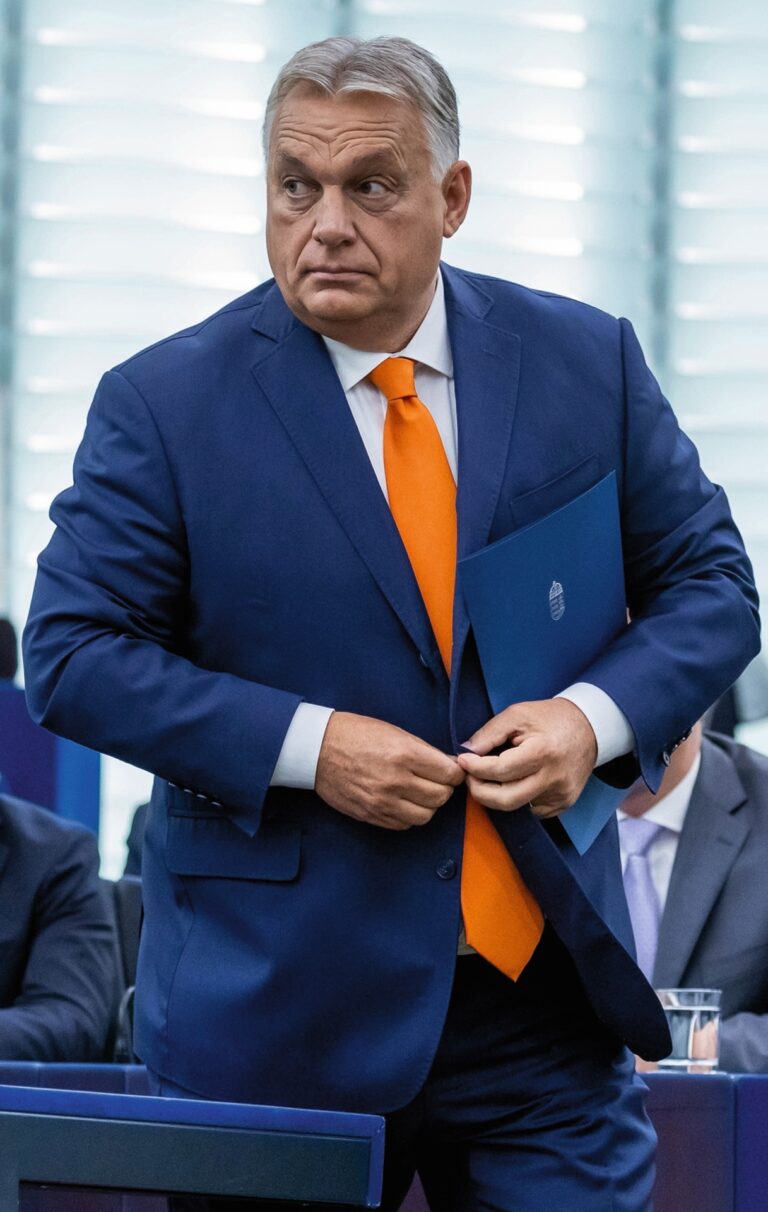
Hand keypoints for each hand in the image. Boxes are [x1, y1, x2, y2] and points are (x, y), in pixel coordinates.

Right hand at [315, 712, 464, 829]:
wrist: (317, 748)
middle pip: (441, 797)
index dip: (455, 773)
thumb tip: (450, 766)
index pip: (449, 775)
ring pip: (425, 816)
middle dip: (443, 788)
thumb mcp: (395, 732)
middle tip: (435, 780)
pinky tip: (402, 801)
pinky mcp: (371, 815)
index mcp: (404, 754)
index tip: (451, 771)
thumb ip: (424, 751)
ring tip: (418, 793)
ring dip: (427, 805)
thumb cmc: (356, 734)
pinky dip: (408, 815)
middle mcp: (396, 781)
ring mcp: (382, 802)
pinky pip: (403, 825)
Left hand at [456, 698, 596, 817]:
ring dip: (496, 796)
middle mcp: (554, 778)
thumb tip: (466, 751)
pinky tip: (516, 782)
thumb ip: (489, 733)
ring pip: (516, 807)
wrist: (590, 728)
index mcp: (543, 753)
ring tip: (490, 778)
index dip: (475, 768)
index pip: (500, 771)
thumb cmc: (551, 718)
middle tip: (470, 777)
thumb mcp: (518, 714)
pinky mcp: (563, 804)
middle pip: (505, 800)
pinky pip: (531, 810)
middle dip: (479, 792)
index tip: (463, 760)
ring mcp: (560, 795)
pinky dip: (517, 799)